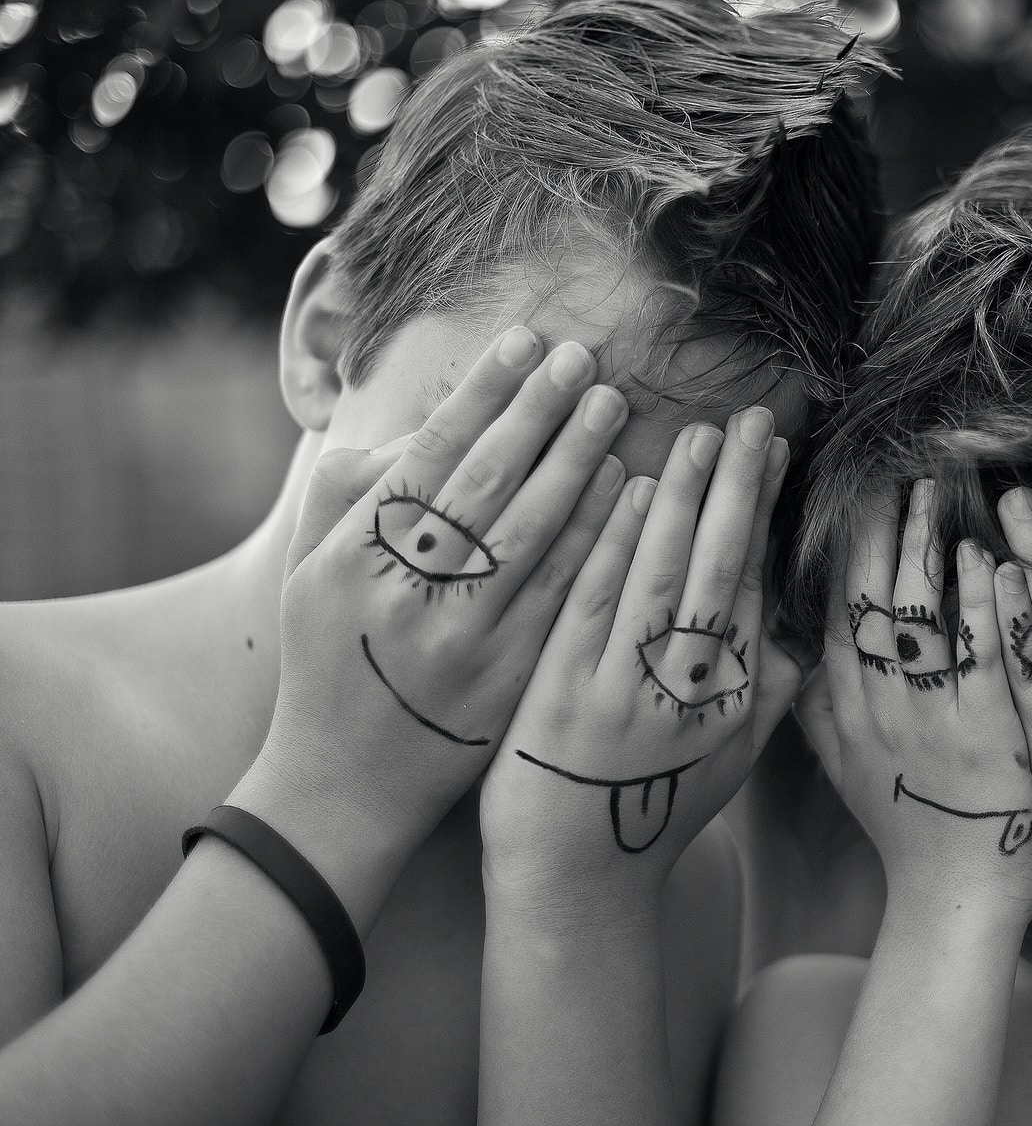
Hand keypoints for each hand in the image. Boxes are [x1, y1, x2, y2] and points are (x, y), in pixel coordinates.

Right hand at [248, 328, 630, 868]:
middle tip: (586, 359)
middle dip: (541, 412)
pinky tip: (627, 493)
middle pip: (487, 483)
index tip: (525, 342)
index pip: (429, 455)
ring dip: (579, 463)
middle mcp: (406, 593)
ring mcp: (461, 640)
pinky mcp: (509, 679)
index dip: (483, 394)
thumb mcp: (311, 572)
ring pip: (532, 533)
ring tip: (614, 408)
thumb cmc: (331, 659)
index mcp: (351, 557)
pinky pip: (562, 594)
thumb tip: (426, 426)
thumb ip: (353, 493)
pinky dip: (596, 538)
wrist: (347, 783)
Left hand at [480, 408, 799, 904]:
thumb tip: (806, 630)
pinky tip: (625, 492)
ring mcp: (629, 695)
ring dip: (681, 502)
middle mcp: (692, 694)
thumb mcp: (730, 760)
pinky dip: (615, 548)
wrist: (578, 882)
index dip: (763, 516)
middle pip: (721, 572)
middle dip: (738, 490)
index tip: (773, 454)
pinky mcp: (566, 698)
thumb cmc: (654, 811)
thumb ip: (770, 692)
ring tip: (696, 436)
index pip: (753, 587)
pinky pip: (597, 607)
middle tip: (749, 420)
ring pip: (664, 580)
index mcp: (736, 701)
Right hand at [811, 480, 1031, 915]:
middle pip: (869, 598)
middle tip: (894, 469)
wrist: (954, 898)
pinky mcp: (988, 735)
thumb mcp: (844, 768)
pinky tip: (989, 557)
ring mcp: (930, 719)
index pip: (836, 610)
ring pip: (918, 616)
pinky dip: (982, 605)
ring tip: (938, 488)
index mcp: (846, 708)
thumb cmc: (906, 828)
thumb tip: (794, 649)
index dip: (843, 548)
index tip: (852, 494)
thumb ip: (817, 707)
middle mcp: (878, 706)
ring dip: (925, 546)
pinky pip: (980, 657)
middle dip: (879, 528)